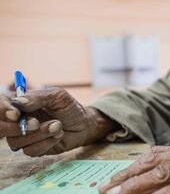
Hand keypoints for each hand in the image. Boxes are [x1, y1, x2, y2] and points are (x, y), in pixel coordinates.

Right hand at [0, 87, 115, 155]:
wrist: (84, 124)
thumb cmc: (69, 107)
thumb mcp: (57, 96)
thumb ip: (38, 97)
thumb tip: (18, 102)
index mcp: (20, 105)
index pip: (1, 107)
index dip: (3, 111)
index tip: (16, 114)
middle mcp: (18, 121)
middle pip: (4, 129)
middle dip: (22, 127)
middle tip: (38, 123)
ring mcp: (25, 137)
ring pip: (17, 142)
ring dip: (39, 134)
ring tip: (58, 125)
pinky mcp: (34, 149)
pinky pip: (30, 151)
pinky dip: (46, 143)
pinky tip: (58, 135)